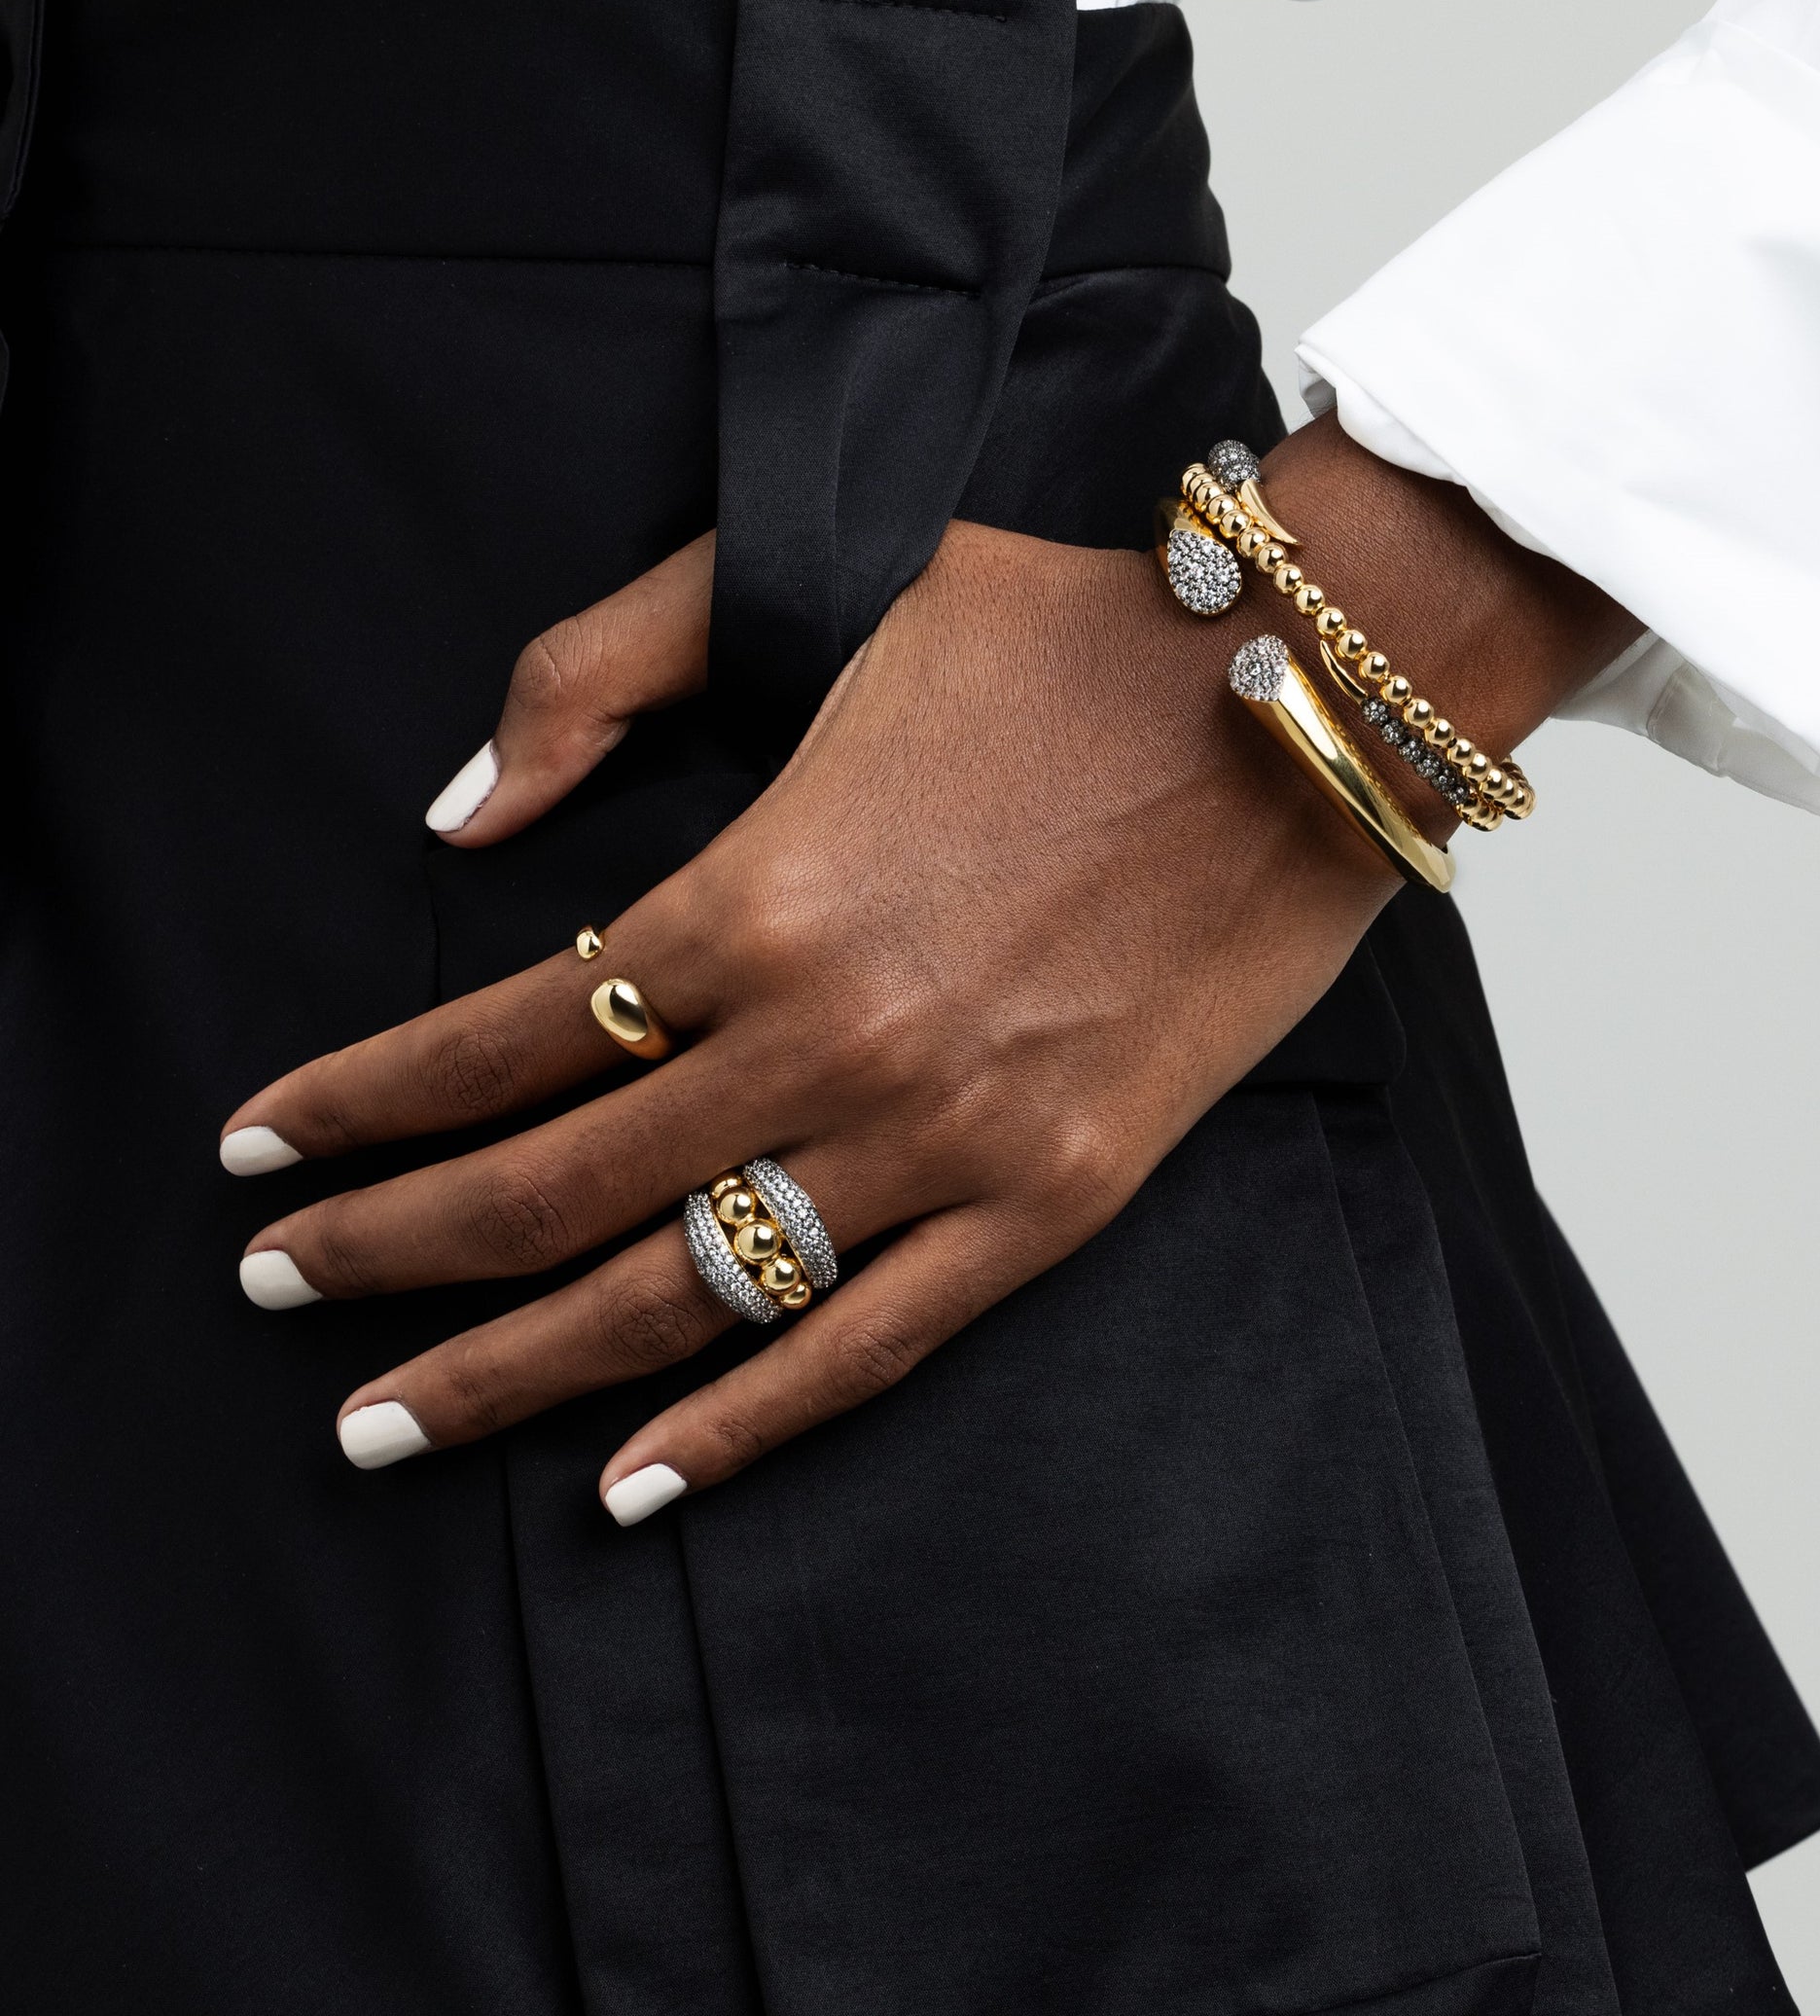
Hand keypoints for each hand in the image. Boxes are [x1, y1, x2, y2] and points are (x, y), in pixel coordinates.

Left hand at [223, 421, 1634, 1521]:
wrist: (1304, 690)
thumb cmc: (1060, 626)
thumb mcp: (812, 589)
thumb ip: (601, 673)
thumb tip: (459, 815)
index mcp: (755, 889)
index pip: (496, 1040)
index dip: (357, 1107)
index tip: (259, 1154)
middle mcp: (828, 1040)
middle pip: (550, 1193)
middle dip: (384, 1256)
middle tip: (277, 1295)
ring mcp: (946, 1137)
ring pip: (680, 1298)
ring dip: (511, 1374)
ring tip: (386, 1422)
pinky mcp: (1056, 1197)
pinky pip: (865, 1351)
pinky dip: (738, 1432)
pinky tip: (630, 1487)